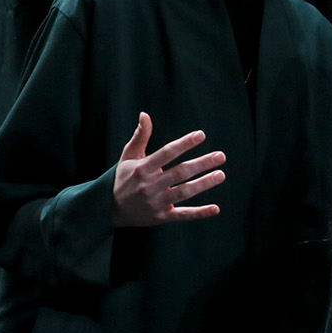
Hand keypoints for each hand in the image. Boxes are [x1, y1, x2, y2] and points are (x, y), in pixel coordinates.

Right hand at [112, 112, 225, 226]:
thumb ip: (140, 136)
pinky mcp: (161, 217)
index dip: (184, 143)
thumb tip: (145, 114)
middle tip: (221, 156)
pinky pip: (182, 215)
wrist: (110, 209)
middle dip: (201, 164)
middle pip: (180, 172)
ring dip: (204, 184)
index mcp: (142, 168)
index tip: (201, 135)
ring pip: (184, 192)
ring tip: (220, 174)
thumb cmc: (124, 178)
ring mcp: (155, 202)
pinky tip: (216, 208)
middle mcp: (149, 185)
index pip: (167, 153)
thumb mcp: (128, 156)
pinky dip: (199, 213)